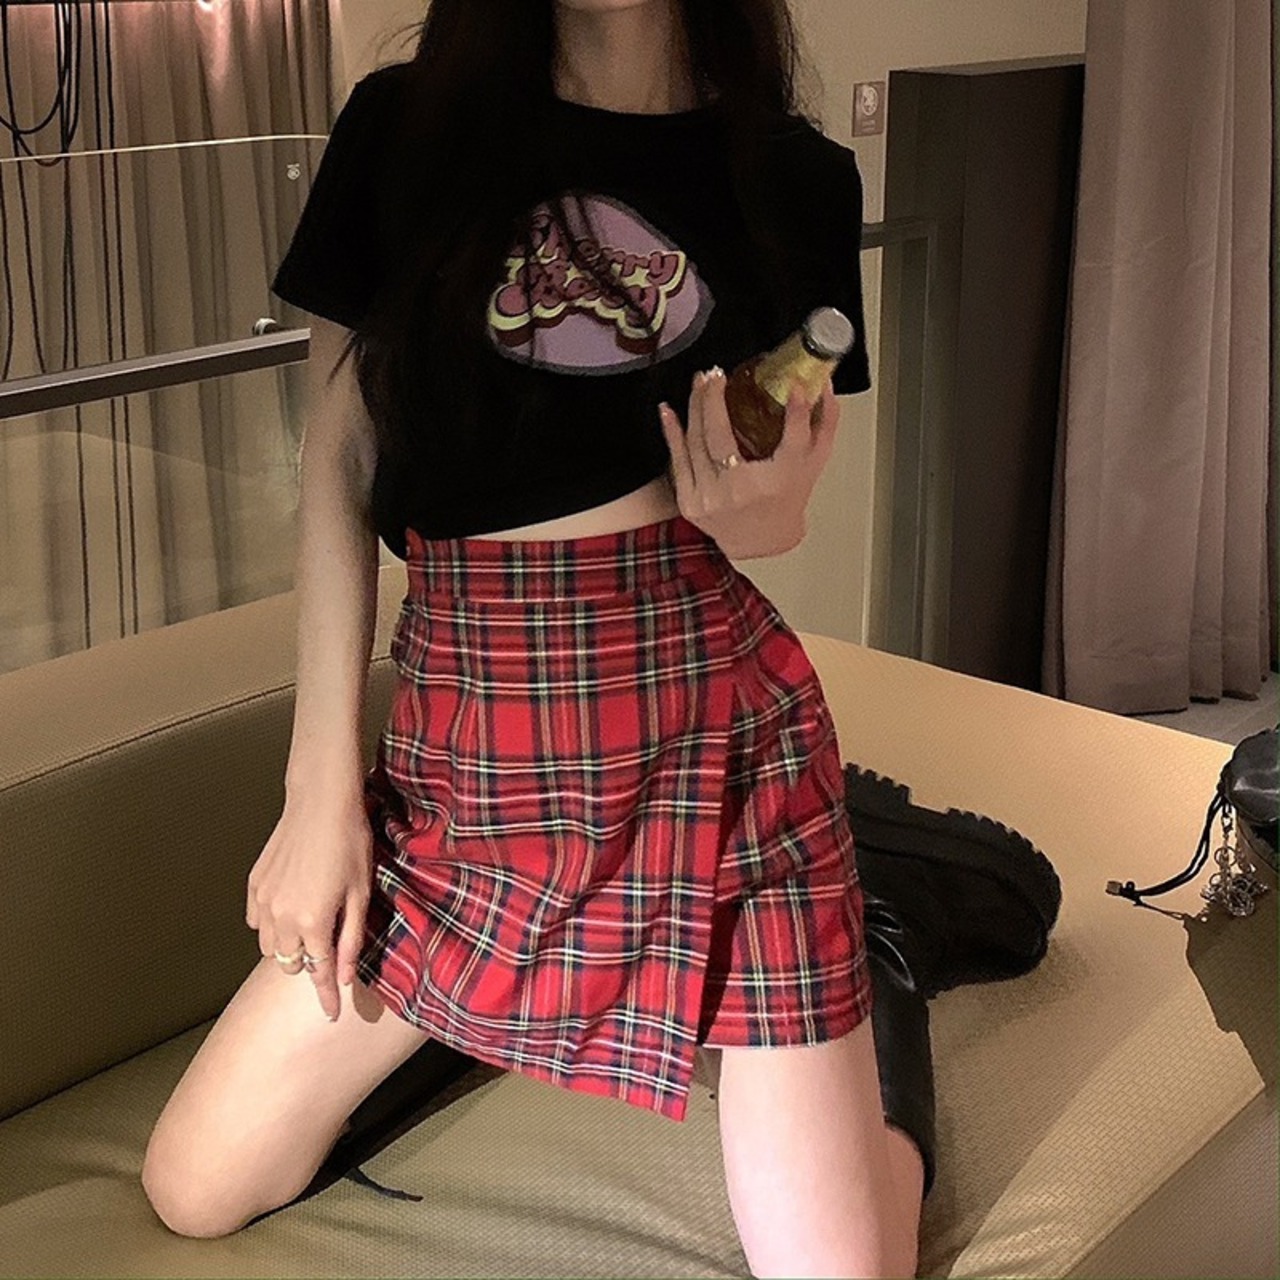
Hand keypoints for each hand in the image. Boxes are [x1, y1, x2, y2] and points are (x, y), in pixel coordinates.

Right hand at [245, 795, 373, 1021]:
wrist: (321, 804)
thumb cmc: (350, 845)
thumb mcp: (361, 895)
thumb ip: (351, 940)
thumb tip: (343, 977)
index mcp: (313, 922)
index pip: (318, 974)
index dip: (326, 997)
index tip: (332, 1014)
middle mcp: (281, 917)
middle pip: (291, 963)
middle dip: (309, 964)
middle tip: (328, 949)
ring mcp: (263, 901)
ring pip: (269, 946)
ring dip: (288, 945)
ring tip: (310, 925)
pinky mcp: (254, 885)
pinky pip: (257, 921)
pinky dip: (272, 924)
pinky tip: (291, 907)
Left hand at [657, 367, 838, 558]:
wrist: (761, 541)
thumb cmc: (785, 500)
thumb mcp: (812, 463)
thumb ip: (824, 424)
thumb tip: (822, 385)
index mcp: (777, 483)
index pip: (792, 440)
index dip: (796, 411)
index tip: (795, 385)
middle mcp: (740, 493)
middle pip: (720, 435)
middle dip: (714, 398)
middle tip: (717, 374)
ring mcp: (710, 499)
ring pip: (695, 443)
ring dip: (694, 407)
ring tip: (700, 382)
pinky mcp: (690, 504)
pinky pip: (677, 461)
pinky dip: (672, 432)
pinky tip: (668, 409)